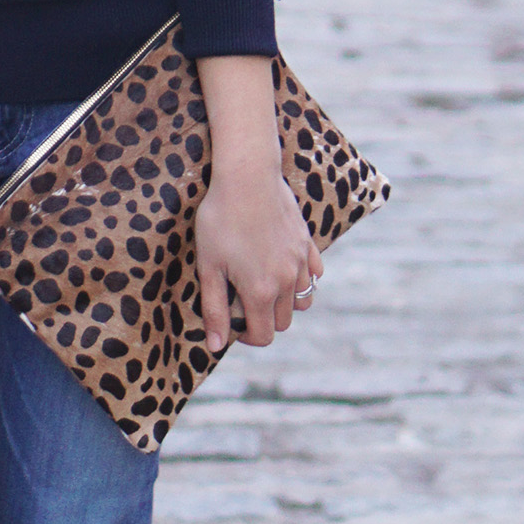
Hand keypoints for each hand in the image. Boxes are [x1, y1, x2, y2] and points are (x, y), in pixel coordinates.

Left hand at [194, 158, 320, 354]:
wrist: (247, 176)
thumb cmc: (221, 220)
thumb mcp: (209, 266)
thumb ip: (215, 309)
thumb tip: (214, 346)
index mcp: (261, 292)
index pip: (264, 336)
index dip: (247, 338)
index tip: (233, 326)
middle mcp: (287, 282)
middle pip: (284, 322)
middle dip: (264, 320)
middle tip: (242, 302)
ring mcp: (301, 262)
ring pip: (303, 300)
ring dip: (285, 302)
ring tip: (263, 286)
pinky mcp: (307, 243)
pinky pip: (314, 274)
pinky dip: (303, 279)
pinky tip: (283, 267)